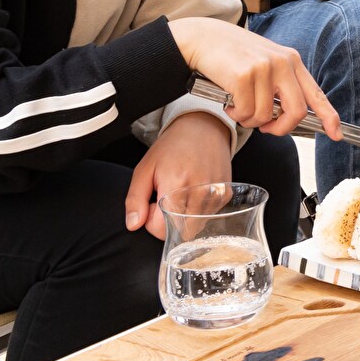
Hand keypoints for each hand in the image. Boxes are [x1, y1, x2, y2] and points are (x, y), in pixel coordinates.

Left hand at [125, 112, 232, 237]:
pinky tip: (195, 191)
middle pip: (179, 231)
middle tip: (166, 198)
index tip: (153, 203)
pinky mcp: (225, 195)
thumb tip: (134, 225)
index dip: (151, 220)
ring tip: (181, 193)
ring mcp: (215, 195)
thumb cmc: (172, 147)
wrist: (202, 129)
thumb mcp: (144, 169)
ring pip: (194, 227)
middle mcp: (199, 192)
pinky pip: (208, 218)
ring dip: (183, 218)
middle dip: (167, 221)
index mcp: (175, 185)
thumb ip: (135, 200)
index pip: (161, 229)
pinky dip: (198, 211)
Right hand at [169, 16, 339, 139]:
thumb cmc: (233, 55)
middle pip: (297, 111)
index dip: (329, 116)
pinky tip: (228, 100)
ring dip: (249, 119)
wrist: (203, 38)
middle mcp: (282, 63)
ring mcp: (264, 69)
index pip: (316, 93)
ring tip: (238, 104)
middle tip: (266, 128)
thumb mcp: (265, 63)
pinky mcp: (244, 76)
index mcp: (291, 60)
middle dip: (281, 129)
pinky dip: (235, 113)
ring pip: (266, 116)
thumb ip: (280, 85)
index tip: (336, 134)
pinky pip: (246, 112)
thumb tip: (287, 117)